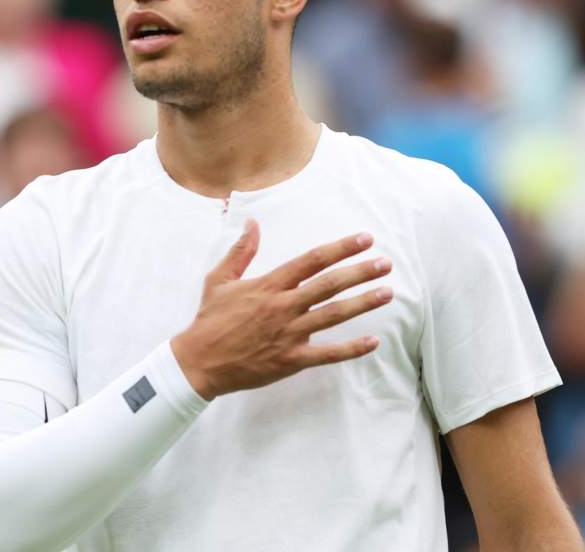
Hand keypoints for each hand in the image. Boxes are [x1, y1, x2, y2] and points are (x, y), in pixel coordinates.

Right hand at [171, 219, 392, 399]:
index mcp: (270, 285)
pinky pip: (326, 354)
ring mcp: (288, 333)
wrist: (197, 362)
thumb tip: (252, 223)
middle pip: (329, 285)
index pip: (312, 260)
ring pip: (333, 315)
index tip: (365, 239)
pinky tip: (373, 341)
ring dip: (362, 303)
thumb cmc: (210, 320)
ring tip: (387, 292)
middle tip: (385, 263)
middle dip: (360, 272)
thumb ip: (241, 251)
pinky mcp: (290, 360)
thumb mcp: (220, 280)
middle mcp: (283, 306)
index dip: (341, 248)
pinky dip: (351, 348)